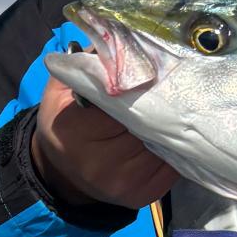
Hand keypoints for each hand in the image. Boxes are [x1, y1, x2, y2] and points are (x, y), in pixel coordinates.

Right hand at [30, 75, 178, 208]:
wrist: (62, 172)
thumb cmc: (67, 120)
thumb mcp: (63, 89)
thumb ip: (87, 64)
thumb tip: (125, 41)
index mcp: (74, 132)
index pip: (121, 101)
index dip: (140, 85)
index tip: (152, 72)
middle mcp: (100, 164)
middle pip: (147, 123)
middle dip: (161, 105)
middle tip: (173, 86)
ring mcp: (125, 183)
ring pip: (164, 142)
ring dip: (172, 125)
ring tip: (173, 109)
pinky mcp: (145, 195)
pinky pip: (173, 163)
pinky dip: (174, 146)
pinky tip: (170, 134)